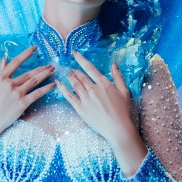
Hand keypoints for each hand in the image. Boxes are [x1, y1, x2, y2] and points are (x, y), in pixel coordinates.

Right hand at [0, 45, 54, 164]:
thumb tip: (4, 58)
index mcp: (1, 78)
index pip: (15, 62)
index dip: (26, 54)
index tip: (34, 48)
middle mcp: (9, 84)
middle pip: (29, 73)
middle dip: (41, 68)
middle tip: (51, 64)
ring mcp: (16, 93)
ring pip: (34, 81)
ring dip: (45, 75)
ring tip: (53, 71)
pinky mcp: (22, 103)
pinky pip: (37, 94)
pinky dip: (46, 88)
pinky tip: (53, 84)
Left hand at [56, 51, 147, 175]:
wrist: (118, 128)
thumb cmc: (123, 110)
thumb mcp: (124, 91)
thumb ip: (118, 76)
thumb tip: (114, 64)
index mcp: (104, 84)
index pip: (90, 68)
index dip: (81, 59)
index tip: (74, 53)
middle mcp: (93, 89)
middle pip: (80, 76)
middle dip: (74, 70)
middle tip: (70, 67)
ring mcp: (86, 99)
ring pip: (74, 84)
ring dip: (69, 77)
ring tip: (66, 73)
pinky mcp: (80, 108)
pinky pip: (69, 96)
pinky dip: (62, 88)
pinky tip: (58, 83)